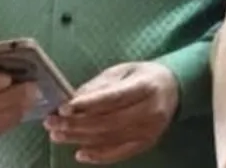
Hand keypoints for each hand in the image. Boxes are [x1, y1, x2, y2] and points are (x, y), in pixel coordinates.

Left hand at [44, 62, 178, 163]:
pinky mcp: (147, 143)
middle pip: (109, 122)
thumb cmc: (143, 77)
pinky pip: (119, 153)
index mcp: (146, 87)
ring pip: (110, 138)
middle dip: (76, 124)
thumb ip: (99, 86)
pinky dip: (98, 155)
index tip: (63, 108)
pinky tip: (80, 153)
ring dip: (80, 139)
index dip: (88, 104)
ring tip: (57, 135)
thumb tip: (72, 101)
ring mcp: (150, 130)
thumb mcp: (123, 71)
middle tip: (51, 123)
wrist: (174, 89)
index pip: (114, 98)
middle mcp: (151, 111)